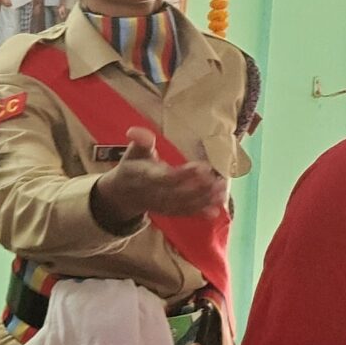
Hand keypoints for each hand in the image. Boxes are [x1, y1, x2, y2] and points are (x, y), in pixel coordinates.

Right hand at [92, 126, 227, 223]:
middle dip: (199, 188)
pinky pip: (183, 213)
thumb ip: (139, 141)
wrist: (123, 193)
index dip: (184, 174)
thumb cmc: (133, 167)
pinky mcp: (167, 211)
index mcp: (144, 176)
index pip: (165, 177)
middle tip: (218, 180)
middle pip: (177, 193)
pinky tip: (215, 210)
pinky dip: (199, 213)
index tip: (203, 166)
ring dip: (204, 200)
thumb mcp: (133, 151)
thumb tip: (134, 131)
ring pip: (183, 204)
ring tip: (222, 190)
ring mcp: (161, 204)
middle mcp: (153, 192)